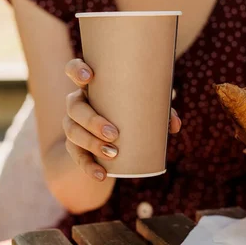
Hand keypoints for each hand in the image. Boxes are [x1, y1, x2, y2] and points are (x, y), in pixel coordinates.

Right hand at [63, 58, 181, 181]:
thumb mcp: (146, 106)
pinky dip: (88, 167)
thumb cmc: (133, 110)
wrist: (116, 135)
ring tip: (112, 153)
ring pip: (72, 131)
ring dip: (91, 143)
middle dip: (91, 121)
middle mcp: (77, 103)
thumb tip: (174, 124)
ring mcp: (73, 124)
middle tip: (114, 134)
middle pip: (74, 107)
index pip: (73, 69)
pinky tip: (101, 175)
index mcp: (91, 85)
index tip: (89, 77)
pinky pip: (77, 156)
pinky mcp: (75, 146)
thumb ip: (161, 110)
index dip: (76, 70)